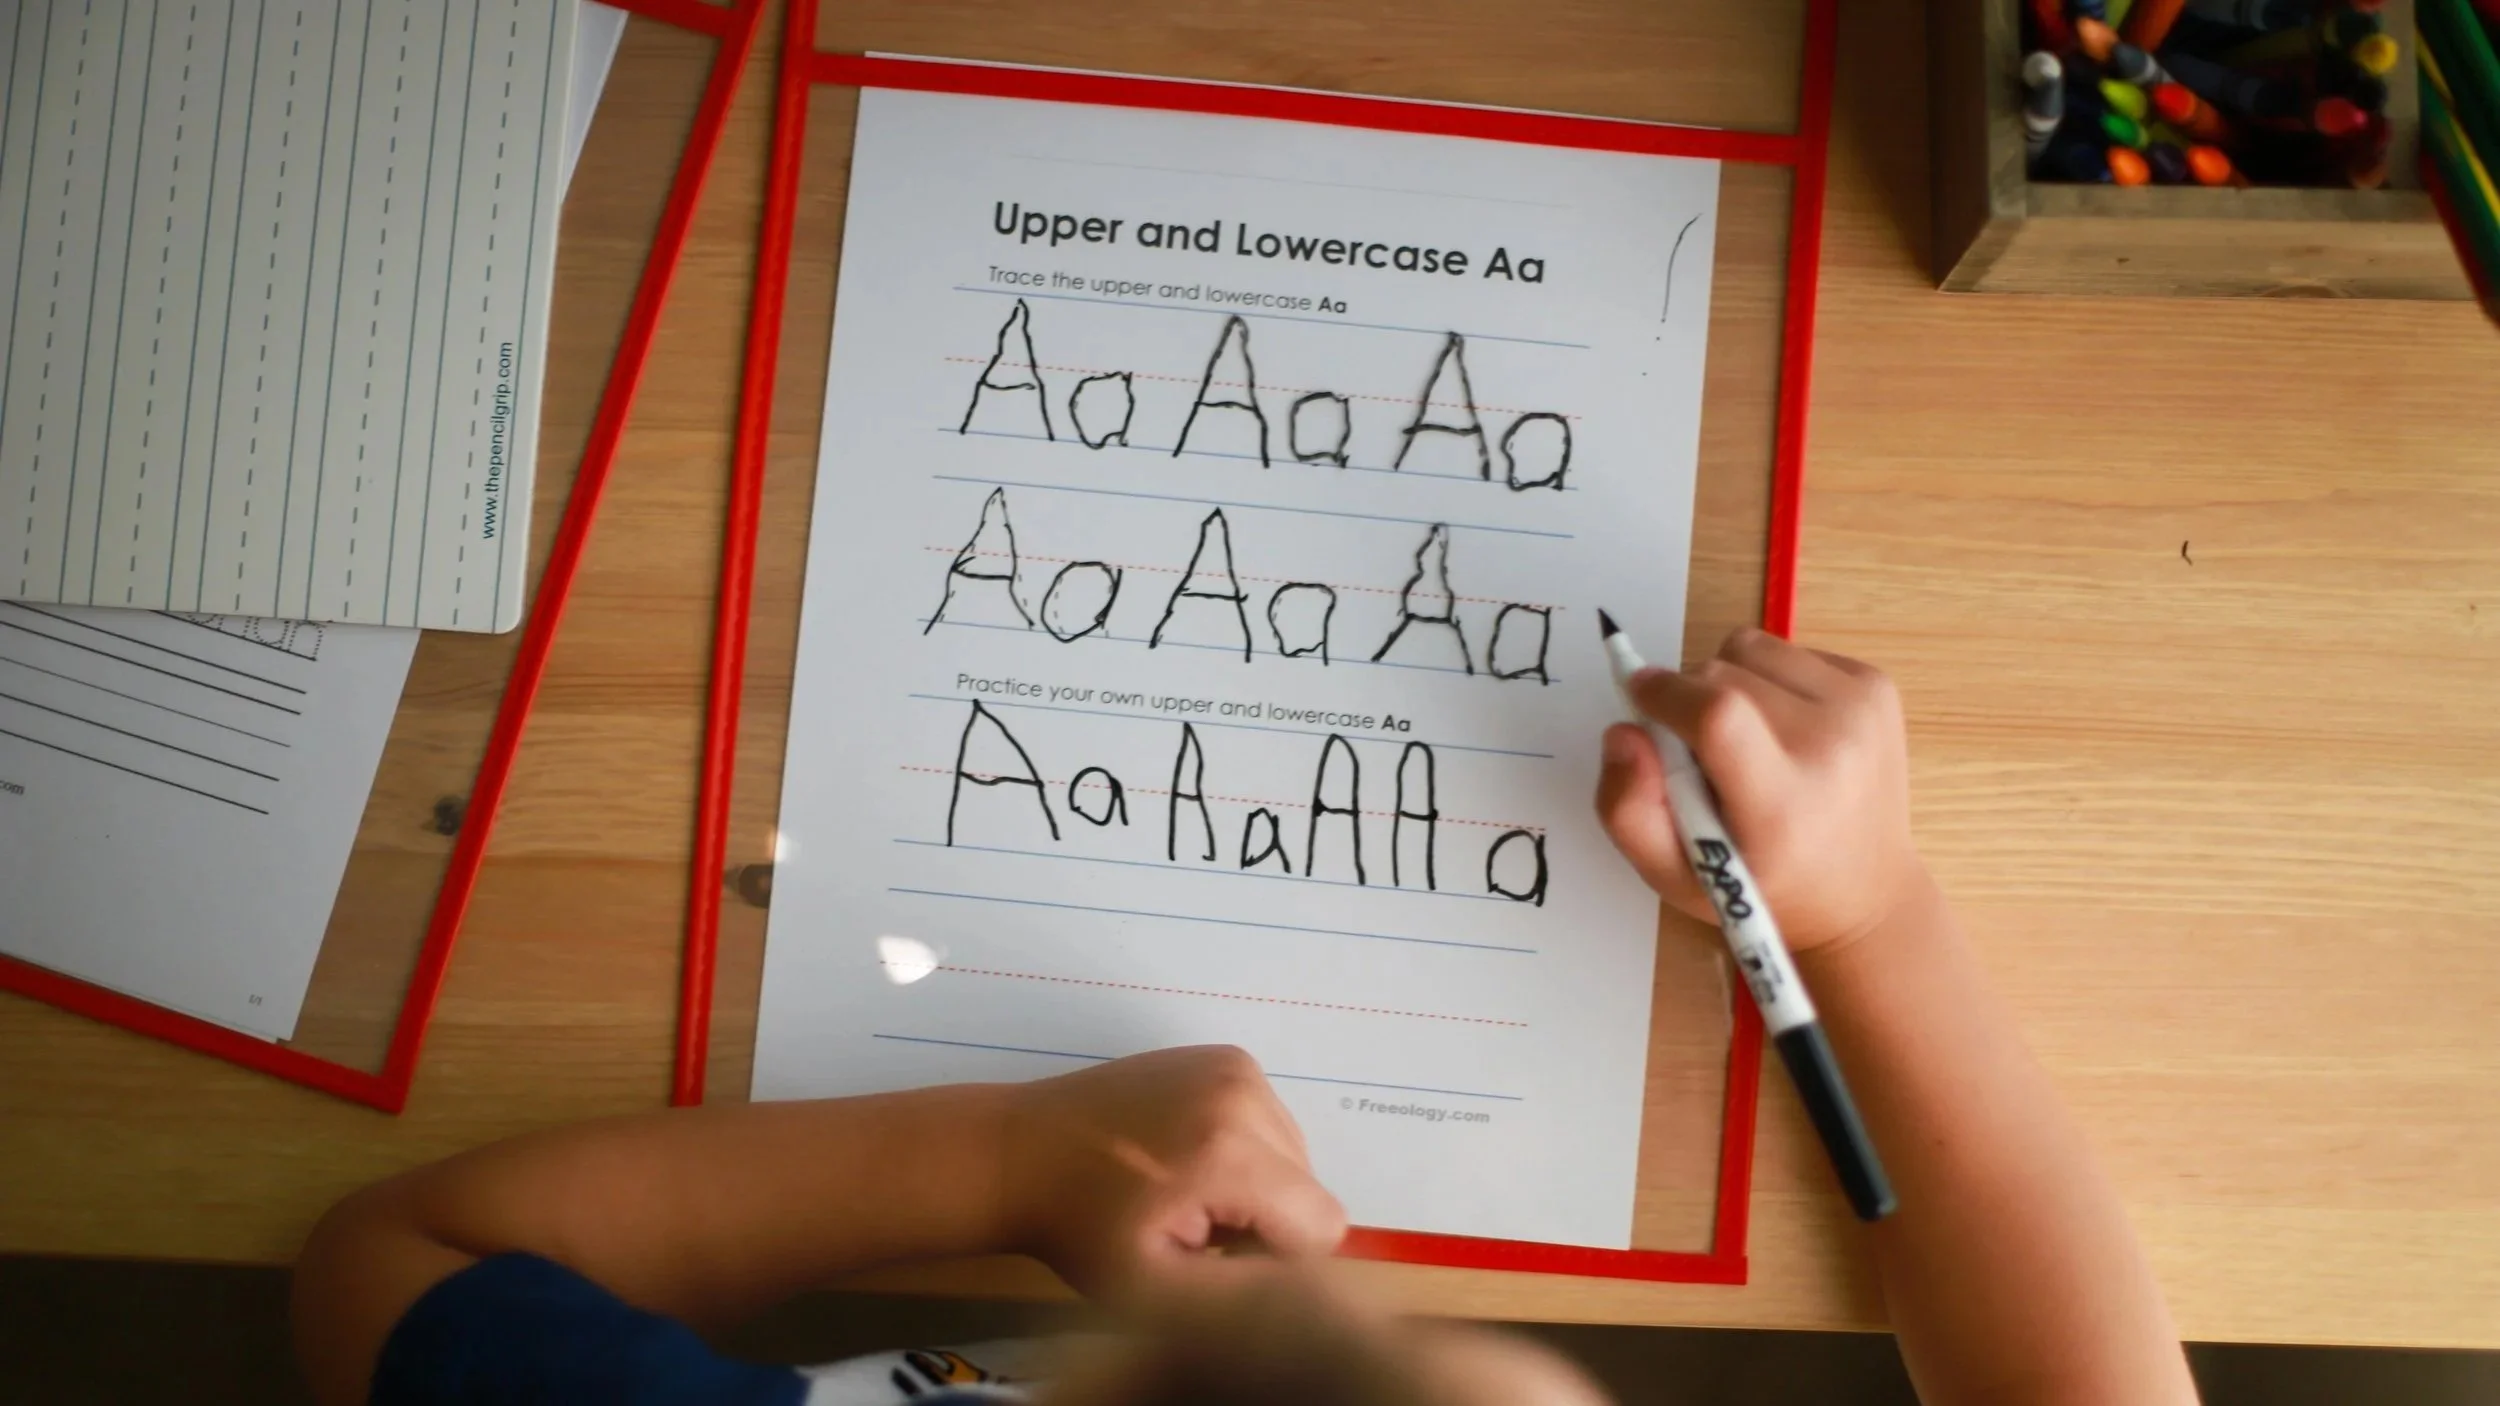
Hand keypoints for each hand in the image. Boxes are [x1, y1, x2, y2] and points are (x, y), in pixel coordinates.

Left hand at [1002, 1045, 1346, 1299]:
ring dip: (1255, 1183)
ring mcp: (1235, 1065)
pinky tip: (1184, 1157)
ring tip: (1183, 1190)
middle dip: (1264, 1217)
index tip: (1217, 1256)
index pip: (1323, 1223)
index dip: (1277, 1255)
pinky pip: (1271, 1121)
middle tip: (1190, 1224)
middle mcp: (1244, 1093)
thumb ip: (1244, 1293)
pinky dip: (1242, 1147)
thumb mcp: (1158, 1288)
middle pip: (1310, 1185)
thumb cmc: (1083, 1229)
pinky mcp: (1225, 1056)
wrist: (1023, 1152)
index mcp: (1229, 1152)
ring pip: (1295, 1154)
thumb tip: (1307, 1283)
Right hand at [1594, 627, 1925, 953]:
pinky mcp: (1877, 686)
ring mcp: (1863, 710)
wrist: (1865, 892)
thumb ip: (1628, 810)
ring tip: (1745, 737)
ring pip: (1752, 647)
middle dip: (1692, 698)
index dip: (1666, 693)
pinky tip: (1783, 730)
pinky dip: (1769, 678)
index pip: (1718, 714)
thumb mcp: (1675, 877)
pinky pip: (1789, 650)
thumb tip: (1624, 731)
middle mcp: (1833, 747)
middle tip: (1703, 750)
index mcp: (1782, 804)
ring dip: (1729, 681)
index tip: (1639, 696)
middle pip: (1724, 672)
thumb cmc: (1761, 887)